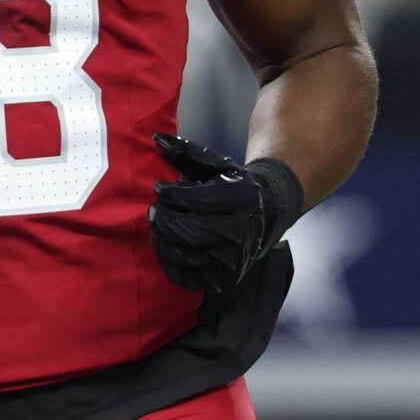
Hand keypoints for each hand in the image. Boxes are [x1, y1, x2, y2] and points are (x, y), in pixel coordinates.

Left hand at [147, 133, 301, 294]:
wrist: (268, 214)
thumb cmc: (235, 185)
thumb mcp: (216, 165)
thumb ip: (186, 152)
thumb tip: (155, 138)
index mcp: (242, 200)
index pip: (194, 200)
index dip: (169, 194)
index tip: (159, 188)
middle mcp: (242, 233)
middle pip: (188, 231)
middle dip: (162, 219)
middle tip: (152, 210)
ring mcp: (234, 261)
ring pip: (185, 255)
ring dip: (162, 240)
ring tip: (156, 226)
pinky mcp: (224, 281)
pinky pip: (186, 277)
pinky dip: (168, 263)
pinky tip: (163, 246)